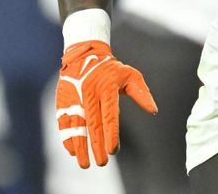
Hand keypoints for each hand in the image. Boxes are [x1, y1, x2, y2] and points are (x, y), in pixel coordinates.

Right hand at [55, 40, 156, 167]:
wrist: (85, 55)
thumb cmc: (112, 69)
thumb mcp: (130, 75)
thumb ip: (142, 93)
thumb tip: (154, 110)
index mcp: (107, 88)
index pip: (110, 115)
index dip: (111, 134)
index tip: (113, 149)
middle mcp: (90, 93)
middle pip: (93, 124)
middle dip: (97, 145)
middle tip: (102, 162)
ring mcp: (74, 97)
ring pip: (77, 126)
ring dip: (80, 146)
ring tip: (85, 163)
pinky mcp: (63, 100)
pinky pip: (63, 121)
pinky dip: (67, 137)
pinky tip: (72, 150)